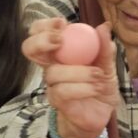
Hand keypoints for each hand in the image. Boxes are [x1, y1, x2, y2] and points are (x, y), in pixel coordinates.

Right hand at [22, 18, 119, 137]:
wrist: (102, 114)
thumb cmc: (99, 85)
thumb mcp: (107, 64)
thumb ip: (104, 47)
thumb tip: (104, 26)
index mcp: (60, 52)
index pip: (39, 33)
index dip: (44, 26)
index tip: (62, 23)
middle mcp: (51, 66)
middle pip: (29, 49)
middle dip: (41, 40)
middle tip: (60, 40)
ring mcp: (52, 84)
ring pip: (53, 73)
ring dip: (79, 72)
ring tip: (99, 76)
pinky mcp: (57, 102)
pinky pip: (64, 91)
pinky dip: (84, 88)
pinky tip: (98, 87)